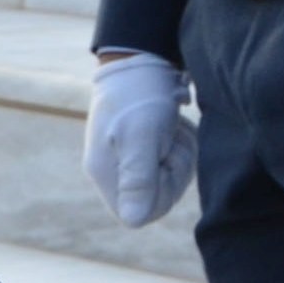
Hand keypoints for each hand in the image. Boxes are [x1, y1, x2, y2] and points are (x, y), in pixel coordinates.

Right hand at [82, 51, 195, 227]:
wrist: (140, 60)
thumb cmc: (140, 96)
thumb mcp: (143, 136)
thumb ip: (139, 179)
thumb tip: (134, 223)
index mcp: (104, 172)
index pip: (138, 214)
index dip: (160, 193)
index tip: (162, 160)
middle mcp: (112, 171)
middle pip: (156, 199)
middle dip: (173, 171)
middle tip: (170, 138)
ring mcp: (126, 160)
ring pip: (167, 181)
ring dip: (179, 155)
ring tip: (171, 128)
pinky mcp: (141, 149)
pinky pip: (170, 165)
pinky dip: (179, 146)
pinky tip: (173, 126)